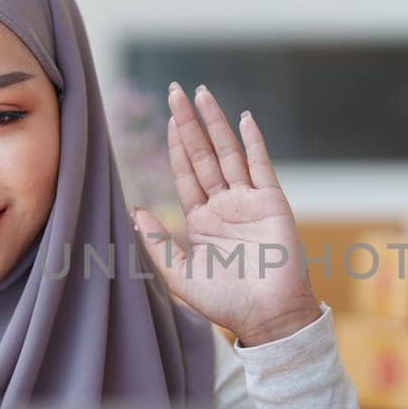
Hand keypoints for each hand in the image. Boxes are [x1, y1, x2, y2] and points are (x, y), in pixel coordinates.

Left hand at [131, 83, 321, 346]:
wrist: (267, 317)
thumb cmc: (225, 303)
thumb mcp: (180, 275)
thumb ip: (157, 243)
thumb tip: (135, 211)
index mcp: (202, 220)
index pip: (186, 173)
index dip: (176, 145)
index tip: (168, 118)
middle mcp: (224, 205)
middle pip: (203, 155)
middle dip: (190, 123)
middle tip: (177, 91)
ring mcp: (249, 202)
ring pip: (229, 153)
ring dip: (216, 124)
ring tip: (203, 95)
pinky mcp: (272, 203)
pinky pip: (261, 165)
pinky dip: (253, 142)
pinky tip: (245, 119)